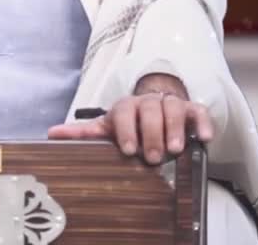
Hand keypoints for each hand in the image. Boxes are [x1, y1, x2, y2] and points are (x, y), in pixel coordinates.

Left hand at [47, 91, 213, 164]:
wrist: (154, 108)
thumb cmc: (129, 124)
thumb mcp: (107, 128)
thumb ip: (84, 133)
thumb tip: (52, 134)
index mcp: (125, 106)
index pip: (124, 111)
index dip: (127, 129)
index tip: (129, 149)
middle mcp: (147, 102)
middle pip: (150, 110)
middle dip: (151, 133)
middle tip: (153, 156)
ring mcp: (170, 104)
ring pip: (174, 108)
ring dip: (175, 128)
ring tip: (175, 149)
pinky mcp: (191, 110)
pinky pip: (199, 112)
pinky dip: (202, 123)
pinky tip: (205, 137)